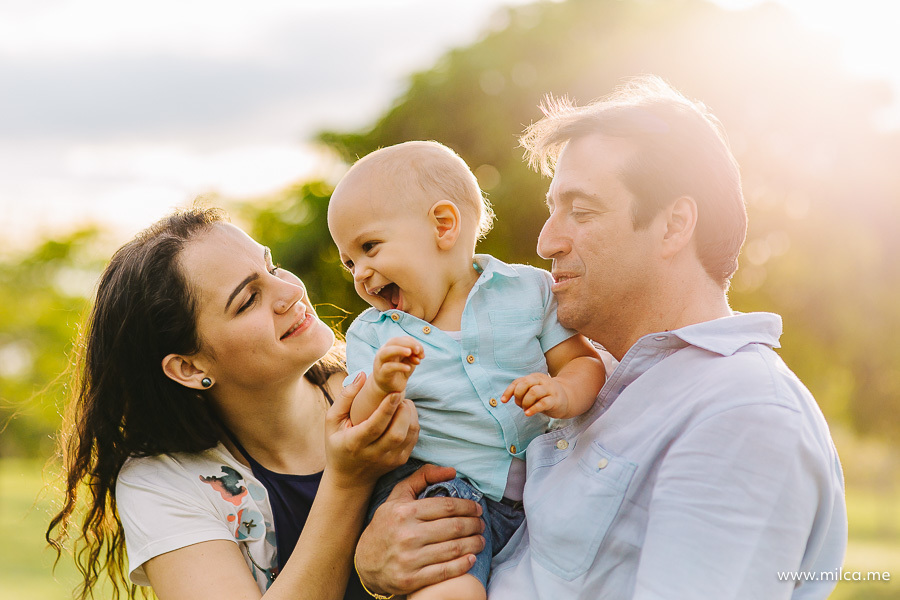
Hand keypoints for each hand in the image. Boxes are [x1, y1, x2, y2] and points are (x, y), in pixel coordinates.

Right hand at [325, 371, 418, 487]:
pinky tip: (403, 415)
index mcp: (354, 443)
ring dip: (410, 414)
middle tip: (399, 395)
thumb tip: (362, 375)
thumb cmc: (338, 444)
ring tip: (401, 403)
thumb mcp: (332, 422)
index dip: (387, 409)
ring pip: (408, 435)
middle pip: (396, 433)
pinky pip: (413, 439)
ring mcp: (389, 460)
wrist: (349, 478)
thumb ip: (345, 398)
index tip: (395, 392)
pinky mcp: (400, 461)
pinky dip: (413, 423)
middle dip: (403, 410)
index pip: (374, 426)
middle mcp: (374, 454)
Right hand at [355, 465, 485, 595]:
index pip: (447, 506)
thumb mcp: (397, 496)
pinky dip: (462, 565)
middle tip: (481, 524)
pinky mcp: (411, 579)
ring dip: (473, 544)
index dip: (468, 506)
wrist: (364, 562)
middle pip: (454, 527)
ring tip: (481, 540)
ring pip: (453, 549)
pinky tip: (471, 558)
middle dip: (474, 525)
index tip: (477, 508)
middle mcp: (407, 534)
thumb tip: (451, 471)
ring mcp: (409, 559)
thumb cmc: (385, 525)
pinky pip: (445, 572)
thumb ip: (422, 477)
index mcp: (405, 511)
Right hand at [373, 336, 424, 394]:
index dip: (413, 343)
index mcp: (391, 347)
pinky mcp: (382, 374)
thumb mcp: (409, 361)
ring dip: (399, 350)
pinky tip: (408, 368)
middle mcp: (384, 352)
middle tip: (417, 351)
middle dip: (408, 343)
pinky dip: (399, 366)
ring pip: (386, 352)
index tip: (422, 352)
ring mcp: (381, 363)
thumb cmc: (400, 371)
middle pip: (393, 341)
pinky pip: (388, 367)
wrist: (390, 388)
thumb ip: (413, 355)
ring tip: (410, 353)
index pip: (401, 339)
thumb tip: (419, 353)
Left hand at [500, 372, 569, 417]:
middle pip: (525, 383)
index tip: (503, 401)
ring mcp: (549, 390)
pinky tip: (528, 413)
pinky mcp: (555, 400)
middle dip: (518, 395)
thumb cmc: (545, 396)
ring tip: (526, 409)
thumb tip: (506, 399)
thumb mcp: (532, 391)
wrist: (567, 398)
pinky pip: (542, 403)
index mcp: (534, 377)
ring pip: (534, 392)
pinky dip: (533, 408)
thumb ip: (521, 392)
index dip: (509, 391)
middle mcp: (542, 381)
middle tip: (519, 404)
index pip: (518, 382)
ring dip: (526, 402)